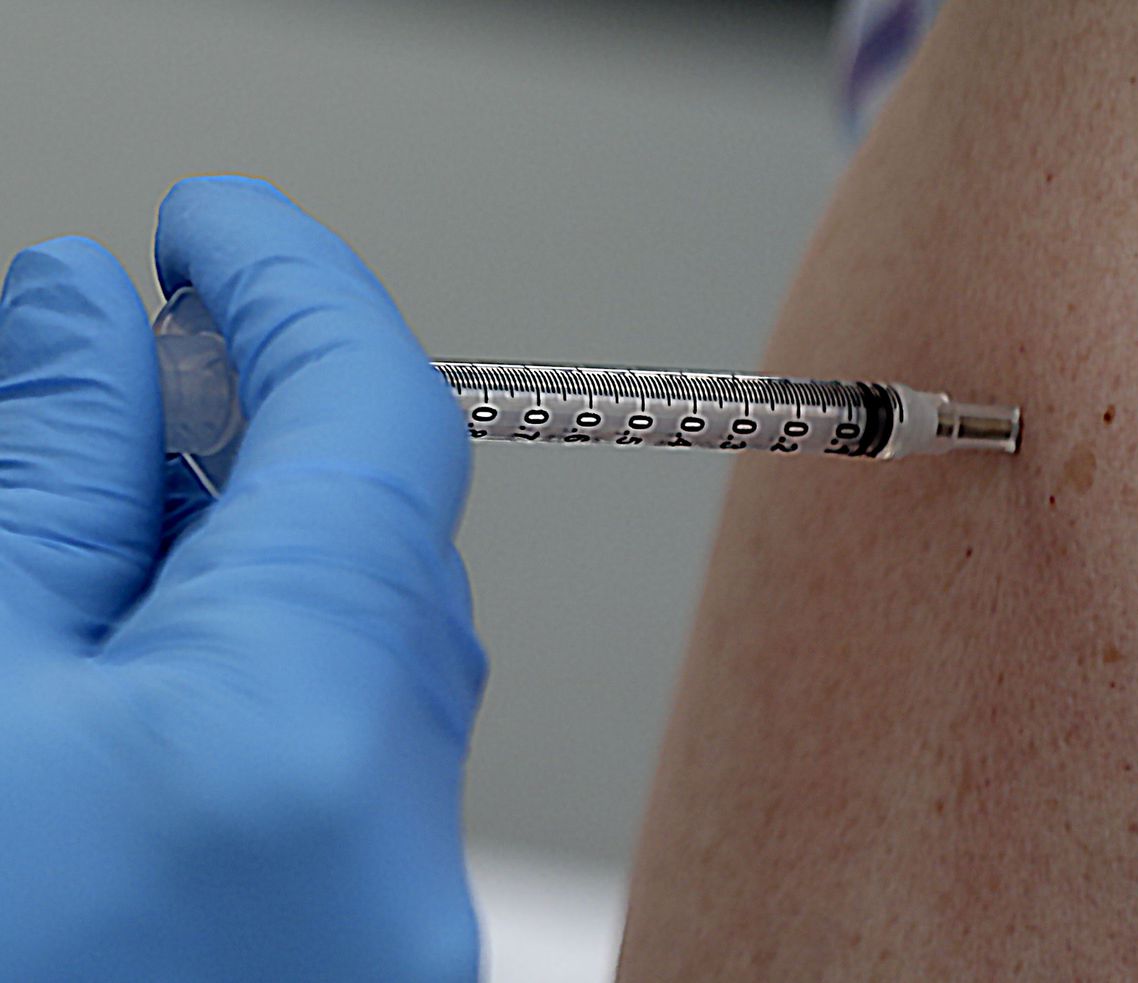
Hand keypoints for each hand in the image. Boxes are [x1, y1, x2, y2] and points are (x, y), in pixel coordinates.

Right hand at [0, 176, 485, 980]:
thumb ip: (39, 488)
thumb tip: (81, 318)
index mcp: (298, 733)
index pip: (376, 413)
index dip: (290, 286)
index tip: (210, 227)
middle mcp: (399, 826)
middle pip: (382, 522)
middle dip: (265, 410)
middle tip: (139, 348)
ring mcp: (408, 896)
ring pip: (371, 626)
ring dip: (259, 531)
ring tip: (112, 501)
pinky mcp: (381, 938)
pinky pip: (359, 732)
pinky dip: (272, 648)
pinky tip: (156, 647)